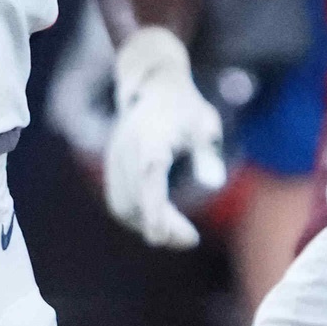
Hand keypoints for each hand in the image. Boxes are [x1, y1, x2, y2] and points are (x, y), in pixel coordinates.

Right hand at [101, 26, 229, 249]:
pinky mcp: (112, 168)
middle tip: (191, 239)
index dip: (152, 209)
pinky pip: (120, 202)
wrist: (155, 86)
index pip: (149, 178)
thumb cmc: (186, 108)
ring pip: (123, 206)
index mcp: (151, 139)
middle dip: (161, 226)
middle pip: (136, 200)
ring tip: (180, 234)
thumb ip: (208, 154)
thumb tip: (214, 184)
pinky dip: (138, 218)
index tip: (159, 238)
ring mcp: (114, 159)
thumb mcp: (206, 124)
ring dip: (148, 225)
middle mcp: (127, 150)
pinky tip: (162, 223)